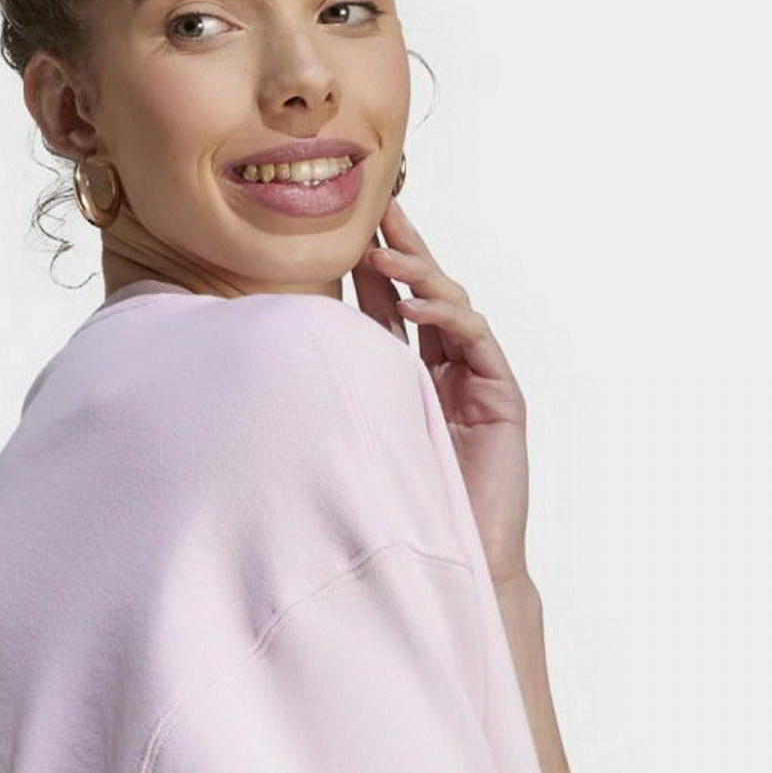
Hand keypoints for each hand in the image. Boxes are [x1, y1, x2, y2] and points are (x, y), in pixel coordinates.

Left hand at [350, 196, 530, 586]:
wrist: (448, 563)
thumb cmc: (393, 511)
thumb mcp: (349, 437)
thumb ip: (329, 394)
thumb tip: (268, 358)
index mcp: (407, 379)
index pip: (389, 308)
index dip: (371, 265)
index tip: (345, 226)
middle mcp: (445, 375)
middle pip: (424, 294)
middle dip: (402, 249)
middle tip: (378, 208)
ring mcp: (477, 383)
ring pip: (451, 307)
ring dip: (417, 275)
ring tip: (383, 256)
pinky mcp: (502, 399)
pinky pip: (475, 340)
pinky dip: (445, 317)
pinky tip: (414, 305)